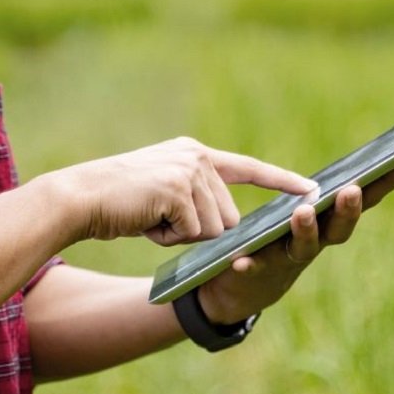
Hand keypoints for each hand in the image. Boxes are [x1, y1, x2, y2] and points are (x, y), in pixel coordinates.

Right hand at [49, 137, 315, 245]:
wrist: (79, 198)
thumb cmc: (119, 204)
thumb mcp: (164, 197)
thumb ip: (197, 202)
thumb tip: (226, 231)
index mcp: (196, 155)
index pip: (249, 169)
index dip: (283, 182)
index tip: (313, 189)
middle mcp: (198, 158)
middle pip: (229, 218)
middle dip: (198, 232)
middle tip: (159, 219)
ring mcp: (189, 170)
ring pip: (213, 230)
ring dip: (181, 236)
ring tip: (149, 217)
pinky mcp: (179, 188)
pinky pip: (193, 234)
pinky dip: (168, 238)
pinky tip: (146, 221)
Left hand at [197, 159, 393, 323]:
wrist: (248, 289)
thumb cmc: (282, 240)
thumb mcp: (307, 214)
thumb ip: (324, 195)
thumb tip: (351, 163)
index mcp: (330, 222)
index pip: (365, 200)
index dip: (386, 183)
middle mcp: (317, 242)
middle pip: (340, 228)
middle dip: (348, 210)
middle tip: (351, 191)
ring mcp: (289, 259)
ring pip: (303, 246)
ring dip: (306, 230)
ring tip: (302, 212)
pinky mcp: (259, 272)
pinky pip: (256, 267)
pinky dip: (251, 263)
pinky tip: (241, 261)